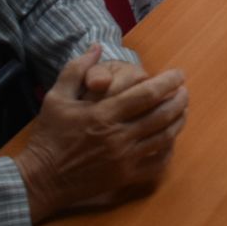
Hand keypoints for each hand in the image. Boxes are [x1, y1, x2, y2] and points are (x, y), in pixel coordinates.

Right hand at [8, 45, 188, 223]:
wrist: (41, 179)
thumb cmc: (49, 136)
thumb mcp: (55, 97)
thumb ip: (77, 69)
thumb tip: (97, 47)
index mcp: (104, 113)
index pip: (147, 94)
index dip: (168, 82)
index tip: (178, 74)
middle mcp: (118, 136)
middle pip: (162, 115)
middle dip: (179, 100)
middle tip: (185, 91)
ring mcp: (124, 158)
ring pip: (164, 138)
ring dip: (179, 121)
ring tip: (184, 110)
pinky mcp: (124, 177)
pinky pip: (157, 164)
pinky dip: (169, 150)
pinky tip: (170, 140)